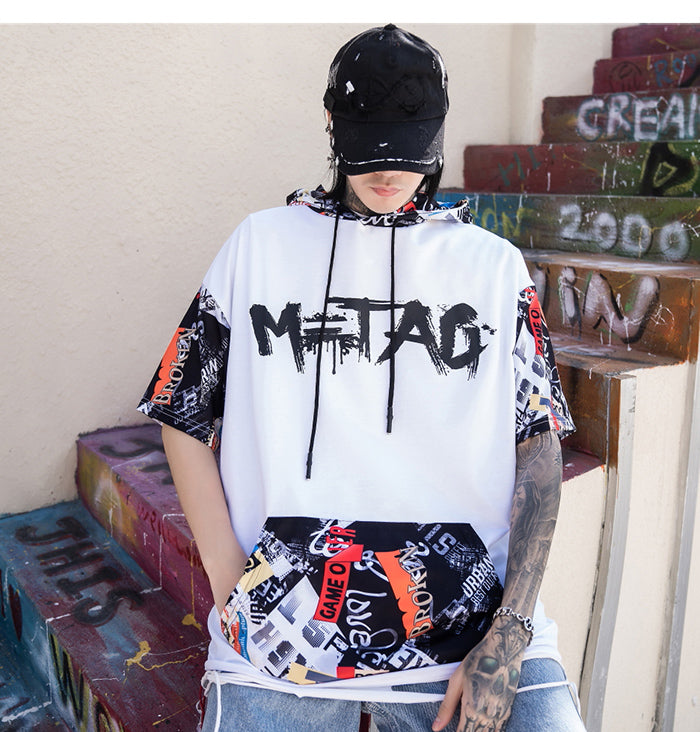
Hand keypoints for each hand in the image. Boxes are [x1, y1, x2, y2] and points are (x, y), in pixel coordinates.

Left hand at [432, 617, 527, 731]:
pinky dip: (489, 730)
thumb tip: (436, 727)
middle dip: (465, 730)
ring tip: (469, 722)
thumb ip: (447, 707)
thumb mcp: (456, 681)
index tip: (449, 730)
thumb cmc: (476, 662)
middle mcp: (488, 717)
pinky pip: (498, 730)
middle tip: (459, 722)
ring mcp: (500, 715)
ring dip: (477, 730)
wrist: (503, 651)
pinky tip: (481, 723)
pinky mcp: (508, 711)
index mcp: (472, 710)